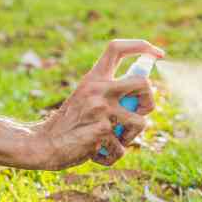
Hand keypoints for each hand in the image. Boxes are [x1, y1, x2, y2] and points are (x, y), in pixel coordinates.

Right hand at [33, 40, 164, 169]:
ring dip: (130, 137)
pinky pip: (123, 148)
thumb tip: (144, 94)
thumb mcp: (85, 98)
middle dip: (149, 103)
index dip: (141, 46)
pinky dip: (113, 155)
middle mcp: (98, 89)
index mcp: (93, 78)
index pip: (117, 48)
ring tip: (113, 140)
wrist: (43, 143)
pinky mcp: (101, 131)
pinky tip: (97, 154)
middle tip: (137, 114)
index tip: (158, 53)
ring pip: (140, 123)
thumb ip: (109, 93)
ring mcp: (101, 109)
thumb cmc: (69, 124)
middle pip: (144, 84)